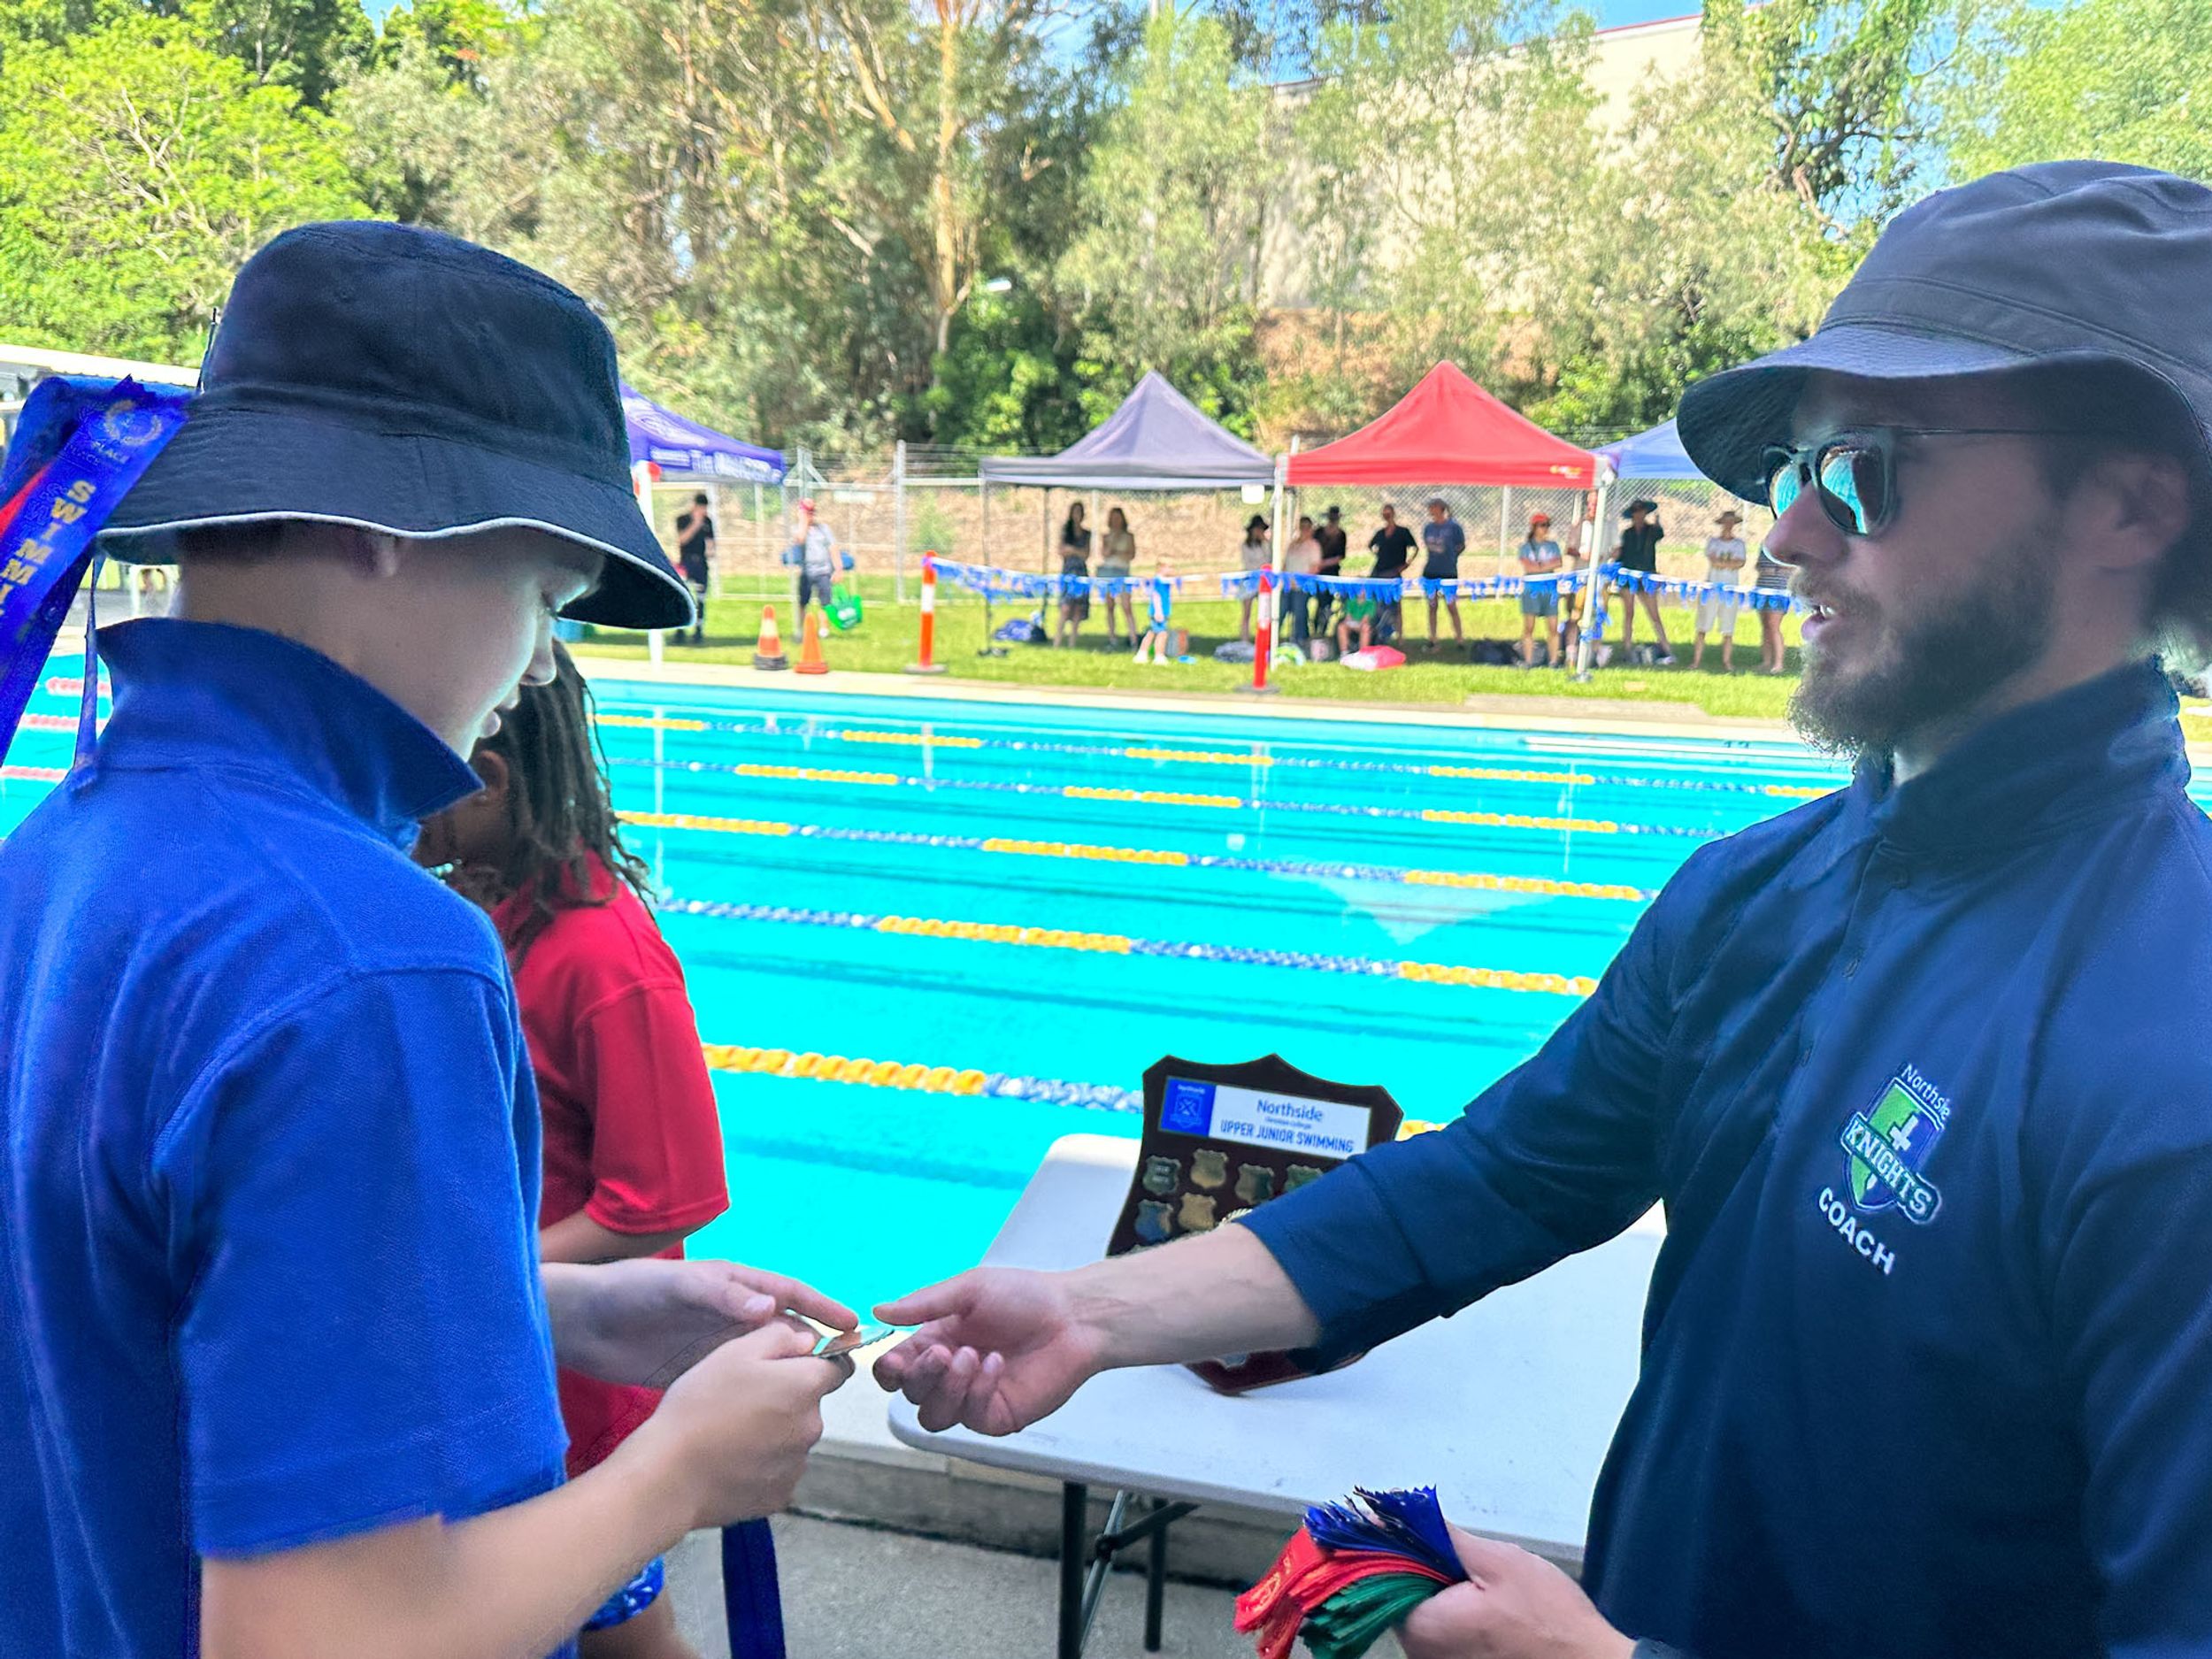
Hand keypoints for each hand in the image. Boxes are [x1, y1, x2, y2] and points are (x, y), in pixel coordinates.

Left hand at [548, 1258, 856, 1387]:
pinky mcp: (699, 1374)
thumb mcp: (678, 1286)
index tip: (853, 1325)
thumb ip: (723, 1295)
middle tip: (845, 1371)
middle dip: (817, 1346)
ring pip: (767, 1361)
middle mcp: (734, 1314)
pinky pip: (740, 1383)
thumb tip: (773, 1306)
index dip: (823, 1308)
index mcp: (736, 1285)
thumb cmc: (632, 1290)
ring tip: (817, 1399)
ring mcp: (718, 1346)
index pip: (790, 1294)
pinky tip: (774, 1417)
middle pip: (786, 1329)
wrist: (583, 1324)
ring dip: (791, 1375)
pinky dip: (760, 1396)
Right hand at [628, 1319, 849, 1530]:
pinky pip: (779, 1469)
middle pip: (810, 1403)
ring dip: (774, 1431)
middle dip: (786, 1397)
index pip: (837, 1367)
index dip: (816, 1361)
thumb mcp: (734, 1352)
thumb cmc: (699, 1406)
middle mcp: (812, 1427)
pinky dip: (762, 1463)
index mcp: (805, 1386)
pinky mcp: (779, 1494)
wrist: (669, 1475)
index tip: (789, 1364)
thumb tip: (808, 1340)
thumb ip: (780, 1338)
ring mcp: (797, 1465)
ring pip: (793, 1437)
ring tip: (730, 1431)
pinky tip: (730, 1459)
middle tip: (742, 1398)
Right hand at [871, 1267, 1104, 1435]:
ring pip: (934, 1416)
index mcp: (936, 1341)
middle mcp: (950, 1373)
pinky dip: (978, 1391)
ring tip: (972, 1356)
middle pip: (910, 1394)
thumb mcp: (969, 1289)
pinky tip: (997, 1365)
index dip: (888, 1370)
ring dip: (947, 1388)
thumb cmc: (1025, 1296)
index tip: (894, 1360)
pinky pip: (970, 1417)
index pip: (895, 1369)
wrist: (1073, 1316)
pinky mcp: (997, 1416)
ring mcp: (973, 1398)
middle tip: (943, 1352)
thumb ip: (924, 1304)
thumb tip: (878, 1310)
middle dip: (921, 1376)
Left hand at [1397, 1527, 1634, 1658]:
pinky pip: (1443, 1630)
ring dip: (1446, 1589)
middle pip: (1403, 1592)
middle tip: (1474, 1565)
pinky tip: (1490, 1608)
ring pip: (1425, 1609)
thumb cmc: (1548, 1620)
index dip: (1403, 1544)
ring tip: (1489, 1589)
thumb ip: (1441, 1536)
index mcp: (1420, 1628)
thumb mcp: (1497, 1562)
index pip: (1383, 1574)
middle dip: (1430, 1567)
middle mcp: (1420, 1653)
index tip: (1427, 1532)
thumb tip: (1396, 1510)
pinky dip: (1458, 1611)